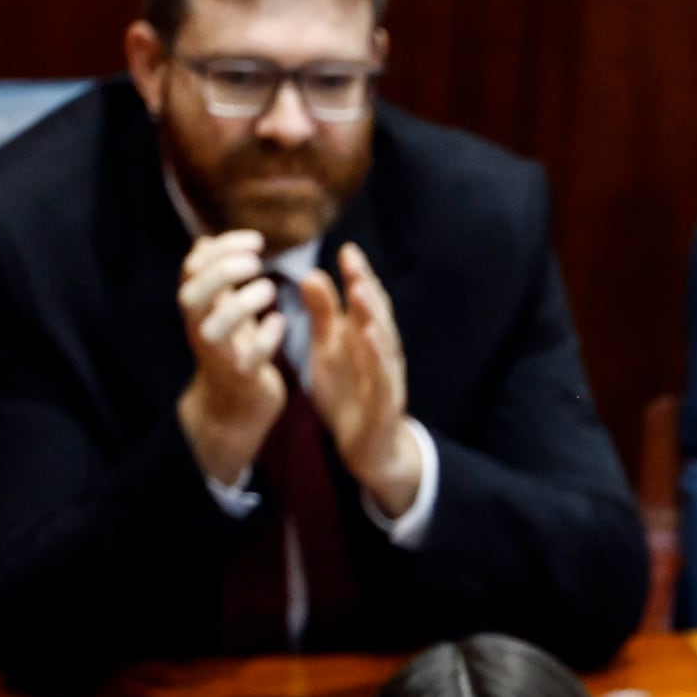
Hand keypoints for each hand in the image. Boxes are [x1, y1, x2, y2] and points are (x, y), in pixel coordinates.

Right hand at [173, 228, 288, 492]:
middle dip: (222, 272)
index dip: (220, 249)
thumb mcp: (220, 311)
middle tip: (257, 262)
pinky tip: (280, 322)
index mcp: (197, 308)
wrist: (234, 409)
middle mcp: (200, 330)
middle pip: (192, 295)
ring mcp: (219, 356)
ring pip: (216, 328)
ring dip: (243, 303)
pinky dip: (266, 337)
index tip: (257, 241)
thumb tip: (204, 242)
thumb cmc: (231, 352)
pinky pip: (249, 358)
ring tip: (271, 290)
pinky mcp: (242, 378)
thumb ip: (215, 279)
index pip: (193, 268)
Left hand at [301, 247, 421, 519]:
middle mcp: (381, 351)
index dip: (357, 275)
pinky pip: (382, 375)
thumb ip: (323, 315)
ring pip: (384, 340)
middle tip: (353, 260)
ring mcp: (386, 376)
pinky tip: (370, 335)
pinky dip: (378, 354)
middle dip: (366, 286)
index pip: (364, 301)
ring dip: (373, 315)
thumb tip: (310, 274)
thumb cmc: (349, 393)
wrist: (367, 446)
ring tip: (360, 289)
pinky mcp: (385, 402)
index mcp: (365, 337)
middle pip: (376, 315)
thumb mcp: (329, 350)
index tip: (346, 249)